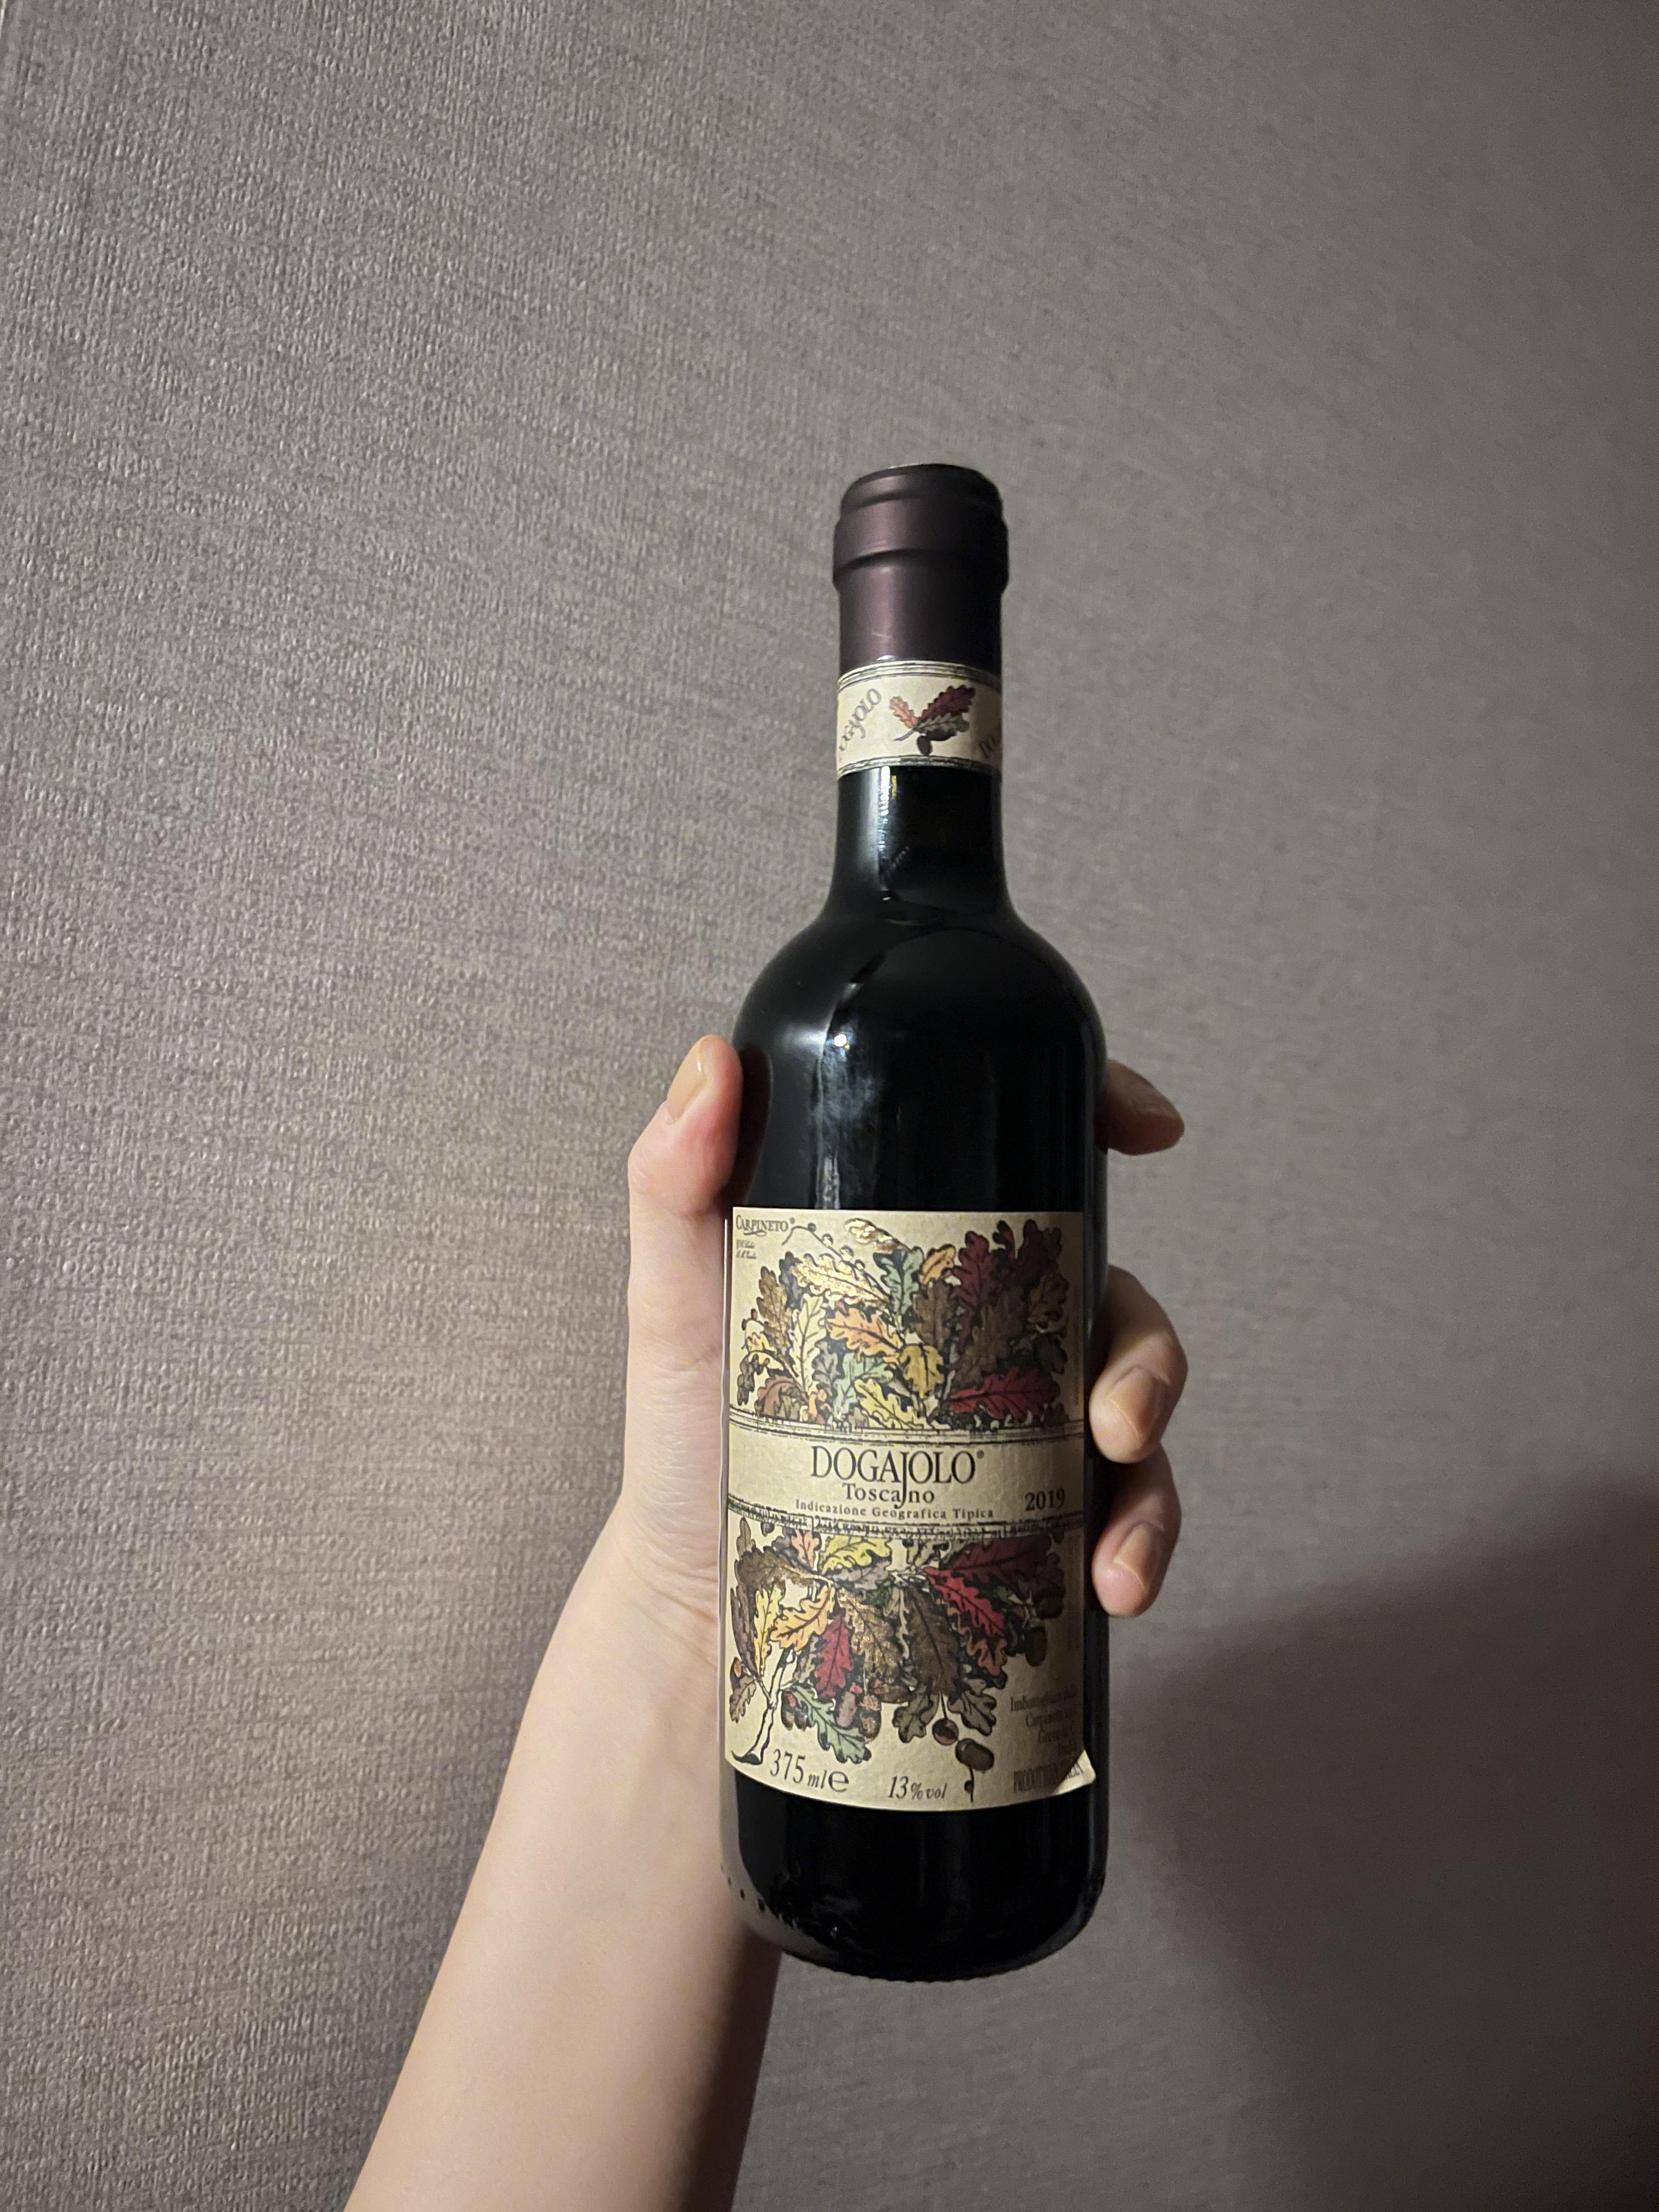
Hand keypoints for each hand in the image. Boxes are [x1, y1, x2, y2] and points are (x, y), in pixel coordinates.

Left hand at [615, 1038, 1186, 1638]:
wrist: (695, 1594)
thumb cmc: (688, 1436)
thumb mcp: (678, 1299)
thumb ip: (675, 1182)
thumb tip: (712, 1062)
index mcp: (929, 1255)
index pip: (1035, 1163)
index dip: (1105, 1118)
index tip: (1148, 1127)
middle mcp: (991, 1329)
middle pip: (1118, 1298)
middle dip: (1151, 1356)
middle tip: (1118, 1417)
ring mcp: (1023, 1423)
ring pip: (1136, 1414)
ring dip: (1155, 1477)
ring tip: (1116, 1554)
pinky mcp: (1033, 1517)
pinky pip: (1121, 1519)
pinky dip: (1139, 1548)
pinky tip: (1110, 1588)